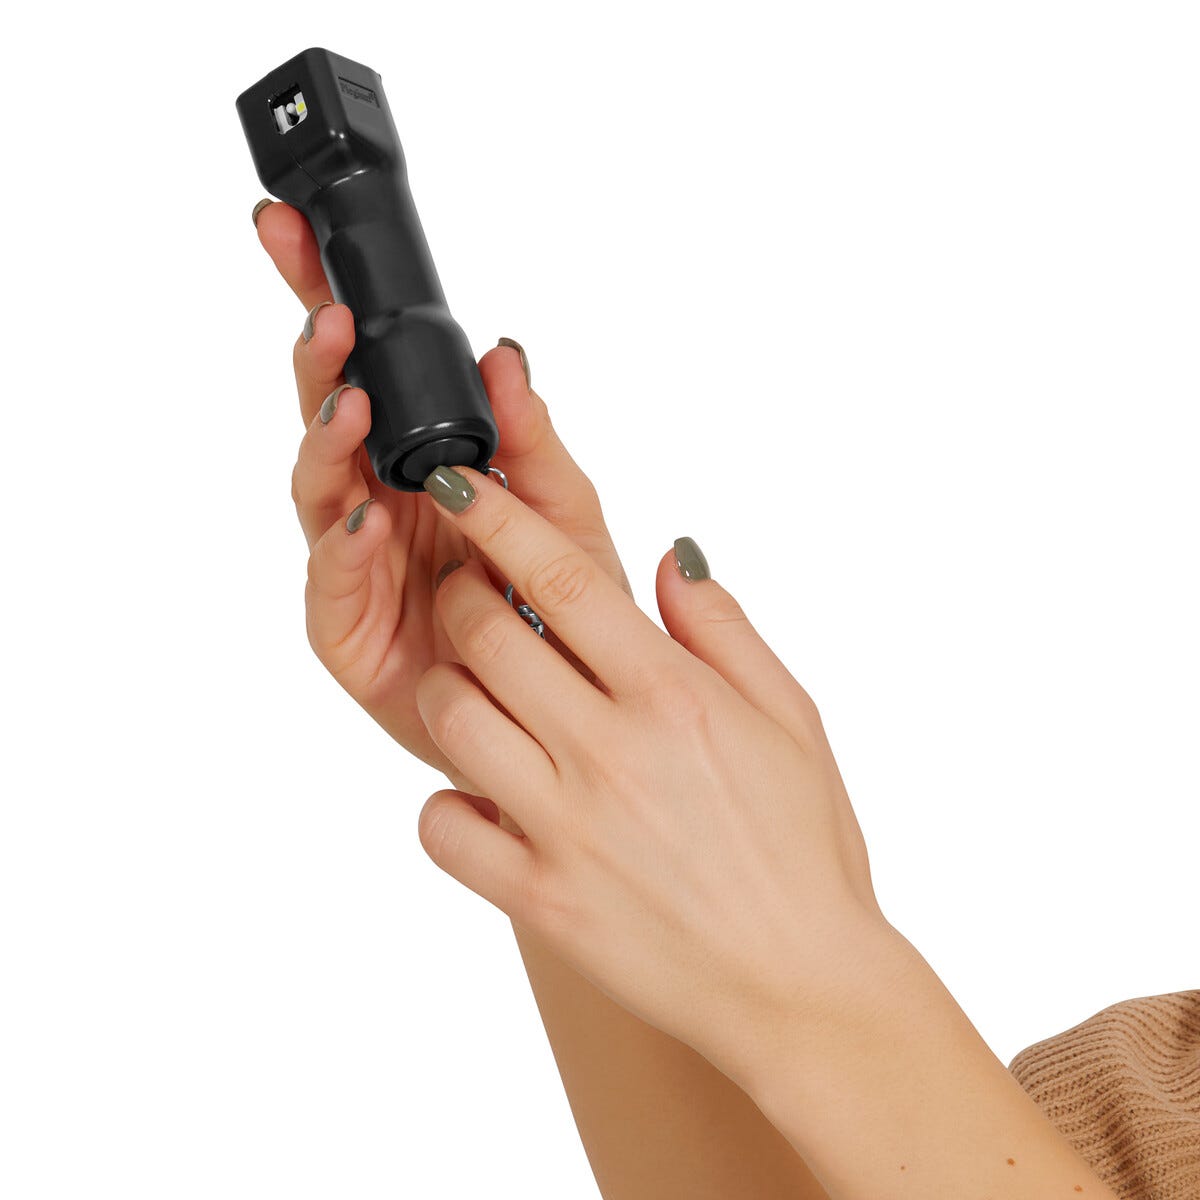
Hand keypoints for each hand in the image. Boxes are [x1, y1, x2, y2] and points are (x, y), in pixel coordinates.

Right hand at [251, 200, 632, 807]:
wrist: (567, 714)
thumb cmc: (564, 609)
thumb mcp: (566, 515)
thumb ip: (533, 441)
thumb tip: (507, 352)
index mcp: (425, 464)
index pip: (368, 373)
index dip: (331, 307)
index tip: (298, 236)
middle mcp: (380, 502)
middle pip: (328, 417)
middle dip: (318, 360)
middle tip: (327, 313)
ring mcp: (357, 563)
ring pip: (319, 489)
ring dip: (328, 442)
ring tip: (351, 406)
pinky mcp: (348, 630)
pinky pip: (333, 580)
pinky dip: (346, 545)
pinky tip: (366, 515)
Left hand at [413, 462, 894, 1094]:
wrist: (800, 984)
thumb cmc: (804, 846)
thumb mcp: (791, 718)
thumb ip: (724, 628)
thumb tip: (671, 555)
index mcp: (674, 693)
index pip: (562, 574)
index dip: (497, 516)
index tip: (459, 483)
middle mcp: (612, 750)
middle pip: (486, 634)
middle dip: (463, 596)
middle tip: (475, 599)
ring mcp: (569, 827)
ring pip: (451, 718)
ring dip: (450, 689)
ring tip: (481, 694)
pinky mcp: (539, 897)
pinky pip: (442, 827)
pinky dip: (447, 804)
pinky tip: (486, 798)